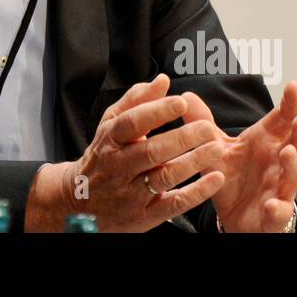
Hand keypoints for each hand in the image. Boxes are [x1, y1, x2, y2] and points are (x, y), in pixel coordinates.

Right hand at [25, 74, 224, 231]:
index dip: (156, 112)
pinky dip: (196, 193)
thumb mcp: (111, 123)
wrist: (80, 202)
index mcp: (111, 139)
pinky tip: (215, 179)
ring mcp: (131, 192)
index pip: (132, 123)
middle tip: (207, 128)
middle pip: (150, 152)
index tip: (180, 102)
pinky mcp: (144, 215)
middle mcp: (119, 166)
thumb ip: (137, 100)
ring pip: (163, 177)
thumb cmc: (103, 155)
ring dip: (193, 163)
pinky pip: (173, 204)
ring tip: (216, 149)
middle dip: (181, 139)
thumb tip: (163, 80)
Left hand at [181, 80, 296, 232]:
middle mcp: (278, 163)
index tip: (292, 85)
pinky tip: (273, 205)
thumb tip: (185, 95)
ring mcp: (279, 189)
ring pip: (295, 176)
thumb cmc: (233, 176)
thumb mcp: (216, 148)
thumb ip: (204, 124)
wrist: (234, 216)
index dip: (291, 103)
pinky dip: (278, 209)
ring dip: (294, 166)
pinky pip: (279, 213)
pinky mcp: (273, 216)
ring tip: (287, 153)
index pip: (284, 119)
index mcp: (267, 142)